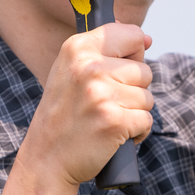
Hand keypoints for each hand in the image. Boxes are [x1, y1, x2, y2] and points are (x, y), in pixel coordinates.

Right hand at [18, 22, 154, 187]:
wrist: (46, 159)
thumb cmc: (64, 115)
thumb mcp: (71, 71)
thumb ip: (104, 52)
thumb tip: (145, 39)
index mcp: (78, 48)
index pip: (132, 35)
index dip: (132, 55)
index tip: (117, 71)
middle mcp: (89, 67)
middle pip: (144, 71)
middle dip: (133, 90)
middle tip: (103, 104)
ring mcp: (102, 94)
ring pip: (147, 97)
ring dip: (133, 112)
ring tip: (105, 119)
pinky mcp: (114, 121)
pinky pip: (146, 121)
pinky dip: (136, 132)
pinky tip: (113, 135)